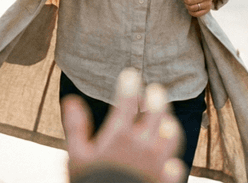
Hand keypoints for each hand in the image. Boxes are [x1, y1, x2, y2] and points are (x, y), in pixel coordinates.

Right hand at [64, 69, 183, 182]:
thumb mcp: (76, 156)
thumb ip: (76, 127)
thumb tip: (72, 100)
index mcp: (119, 136)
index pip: (127, 102)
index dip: (129, 85)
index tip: (131, 74)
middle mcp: (142, 146)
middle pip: (156, 113)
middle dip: (156, 97)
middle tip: (155, 89)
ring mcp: (156, 164)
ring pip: (171, 136)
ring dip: (170, 124)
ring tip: (167, 119)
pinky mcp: (163, 181)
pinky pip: (175, 168)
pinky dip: (174, 162)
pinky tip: (172, 160)